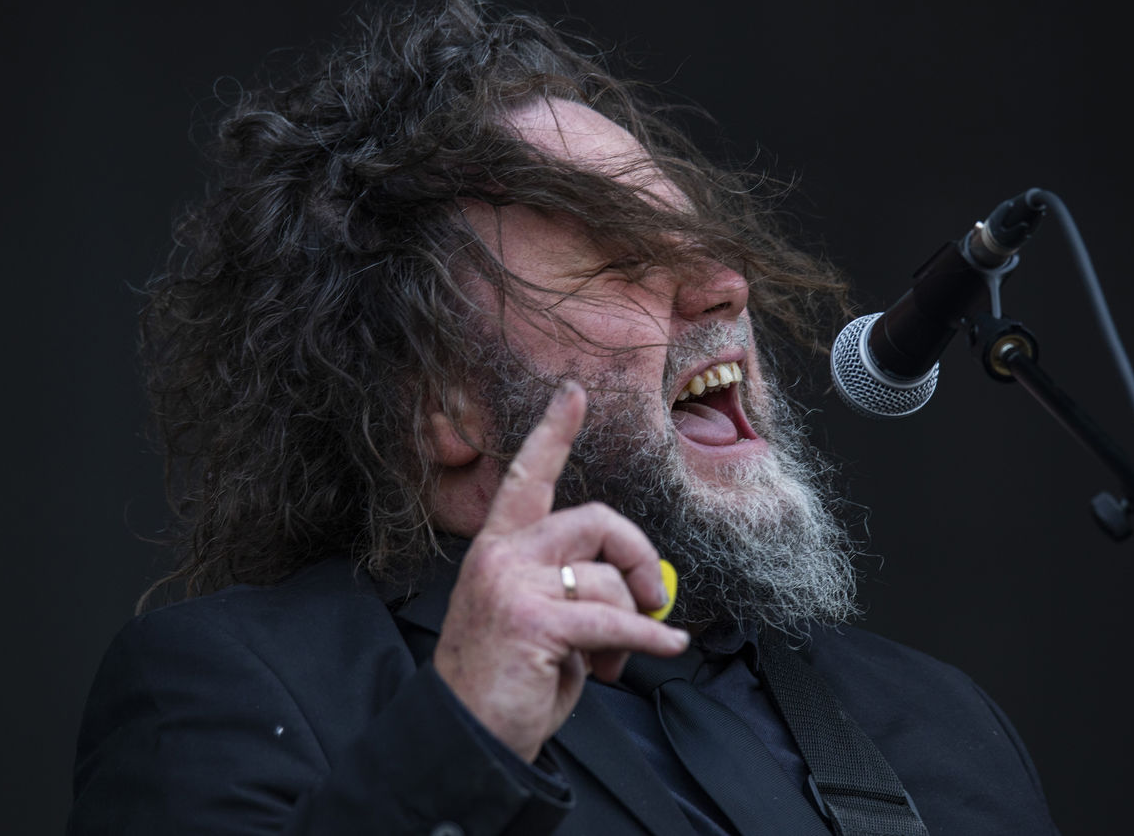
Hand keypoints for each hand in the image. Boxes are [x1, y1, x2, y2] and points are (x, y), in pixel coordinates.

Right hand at [433, 381, 689, 761]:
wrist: (465, 740)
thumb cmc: (505, 683)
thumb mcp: (540, 622)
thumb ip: (576, 590)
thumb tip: (638, 593)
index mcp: (497, 548)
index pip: (527, 478)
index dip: (552, 433)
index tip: (573, 394)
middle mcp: (500, 556)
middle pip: (597, 520)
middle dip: (638, 557)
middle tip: (649, 599)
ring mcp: (512, 585)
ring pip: (607, 579)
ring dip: (632, 622)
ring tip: (615, 660)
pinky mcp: (533, 622)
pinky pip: (614, 620)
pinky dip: (649, 638)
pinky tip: (667, 647)